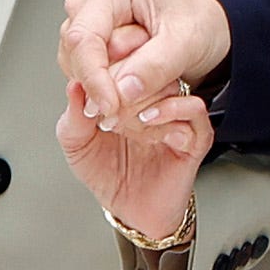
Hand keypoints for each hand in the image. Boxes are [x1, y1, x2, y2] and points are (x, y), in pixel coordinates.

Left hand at [56, 79, 210, 243]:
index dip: (106, 67)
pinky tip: (148, 123)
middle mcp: (154, 99)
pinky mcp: (195, 137)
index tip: (91, 86)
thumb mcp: (76, 143)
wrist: (131, 211)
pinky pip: (194, 110)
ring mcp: (176, 116)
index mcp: (127, 93)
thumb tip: (74, 86)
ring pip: (171, 85)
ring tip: (123, 121)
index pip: (125, 58)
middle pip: (149, 68)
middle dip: (122, 86)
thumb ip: (74, 115)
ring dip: (144, 100)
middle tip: (104, 109)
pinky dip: (170, 111)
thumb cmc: (107, 174)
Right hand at [58, 0, 231, 131]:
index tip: (110, 106)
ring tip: (156, 71)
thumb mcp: (187, 41)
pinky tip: (144, 82)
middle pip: (79, 59)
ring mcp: (86, 29)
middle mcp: (90, 5)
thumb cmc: (197, 19)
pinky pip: (88, 85)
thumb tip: (122, 91)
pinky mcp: (89, 53)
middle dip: (115, 81)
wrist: (204, 26)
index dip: (93, 77)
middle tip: (159, 72)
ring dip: (118, 89)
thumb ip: (156, 65)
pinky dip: (116, 94)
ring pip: (81, 76)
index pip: (83, 38)